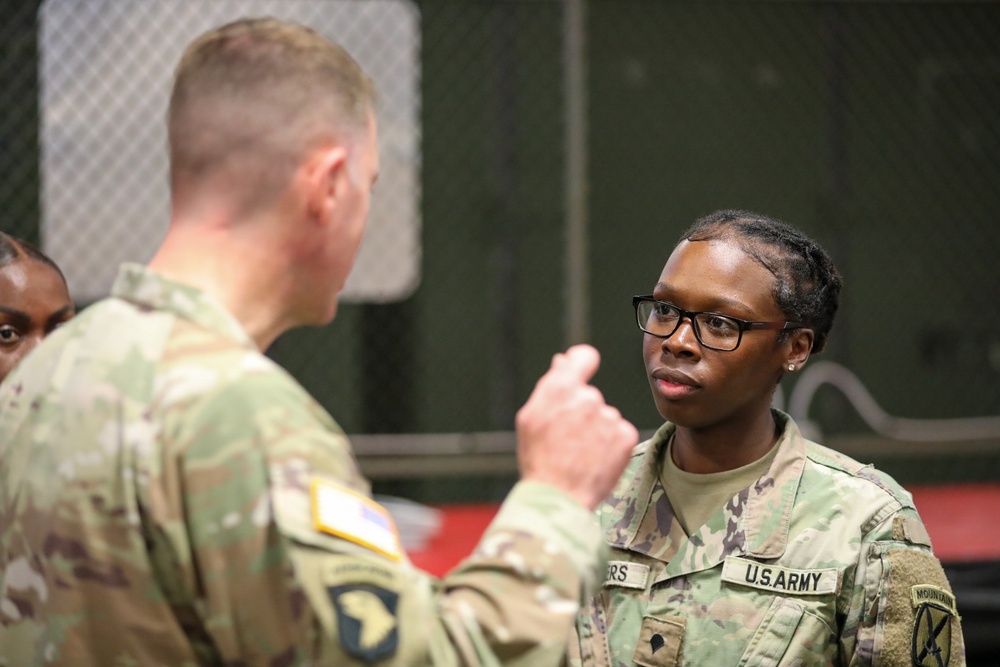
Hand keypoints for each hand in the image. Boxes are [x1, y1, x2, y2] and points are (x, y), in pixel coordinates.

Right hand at [515, 344, 638, 509]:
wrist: (559, 497)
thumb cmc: (539, 458)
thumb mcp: (531, 417)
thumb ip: (551, 383)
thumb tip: (562, 360)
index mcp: (561, 388)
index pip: (584, 356)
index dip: (582, 363)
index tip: (580, 372)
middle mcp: (589, 398)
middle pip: (590, 395)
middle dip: (581, 411)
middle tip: (567, 439)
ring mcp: (609, 417)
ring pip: (604, 416)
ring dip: (596, 430)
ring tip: (579, 454)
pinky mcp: (626, 435)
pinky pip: (618, 432)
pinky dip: (610, 444)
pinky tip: (595, 459)